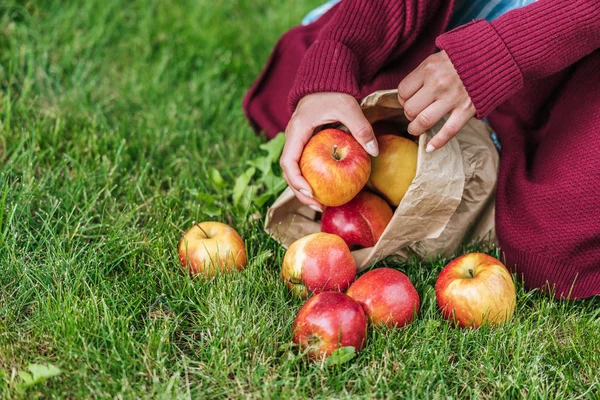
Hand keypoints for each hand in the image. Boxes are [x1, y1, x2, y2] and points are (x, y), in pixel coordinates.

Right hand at [280, 92, 378, 211]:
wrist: (325, 83)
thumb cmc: (333, 93)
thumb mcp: (348, 107)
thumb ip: (361, 127)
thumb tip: (374, 151)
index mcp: (297, 131)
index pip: (288, 161)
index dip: (296, 180)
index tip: (309, 193)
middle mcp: (293, 139)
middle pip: (289, 173)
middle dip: (300, 192)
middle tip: (318, 206)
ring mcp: (298, 144)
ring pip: (294, 172)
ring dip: (304, 190)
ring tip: (321, 204)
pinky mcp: (305, 146)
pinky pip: (304, 166)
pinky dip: (312, 180)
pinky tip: (325, 190)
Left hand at [397, 50, 474, 151]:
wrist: (494, 56)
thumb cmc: (462, 57)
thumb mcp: (438, 57)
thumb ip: (423, 74)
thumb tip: (407, 94)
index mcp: (428, 69)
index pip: (403, 91)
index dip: (402, 99)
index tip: (408, 100)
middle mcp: (438, 84)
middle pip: (410, 109)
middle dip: (408, 115)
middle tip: (413, 114)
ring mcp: (452, 98)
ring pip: (424, 121)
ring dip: (416, 129)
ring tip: (416, 129)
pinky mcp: (467, 109)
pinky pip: (448, 131)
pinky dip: (437, 142)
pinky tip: (429, 148)